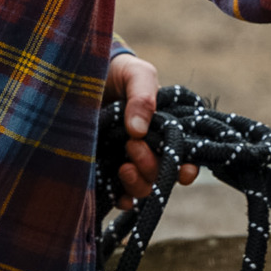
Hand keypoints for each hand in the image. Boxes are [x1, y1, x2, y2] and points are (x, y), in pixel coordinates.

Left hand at [104, 52, 198, 209]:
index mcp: (164, 129)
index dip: (187, 168)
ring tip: (123, 167)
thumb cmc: (119, 72)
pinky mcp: (104, 169)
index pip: (183, 155)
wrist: (83, 72)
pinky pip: (116, 194)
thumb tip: (138, 132)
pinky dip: (120, 198)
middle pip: (161, 174)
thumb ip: (142, 97)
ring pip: (142, 187)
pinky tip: (115, 191)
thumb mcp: (135, 74)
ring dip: (138, 182)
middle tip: (132, 145)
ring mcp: (126, 160)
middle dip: (152, 167)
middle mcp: (149, 148)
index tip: (184, 170)